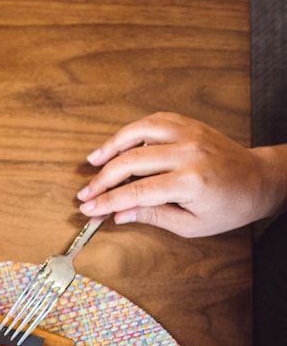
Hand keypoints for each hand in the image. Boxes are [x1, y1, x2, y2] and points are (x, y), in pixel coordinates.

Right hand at [77, 112, 286, 236]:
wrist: (259, 180)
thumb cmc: (229, 206)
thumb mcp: (191, 224)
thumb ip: (152, 216)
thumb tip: (118, 215)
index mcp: (191, 182)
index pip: (136, 192)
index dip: (108, 201)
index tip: (89, 208)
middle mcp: (189, 153)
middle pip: (131, 162)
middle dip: (103, 180)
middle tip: (86, 193)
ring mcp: (189, 134)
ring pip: (139, 133)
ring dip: (112, 146)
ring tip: (94, 161)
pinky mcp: (190, 125)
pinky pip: (154, 121)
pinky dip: (132, 131)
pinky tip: (119, 143)